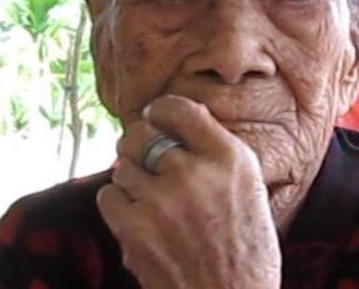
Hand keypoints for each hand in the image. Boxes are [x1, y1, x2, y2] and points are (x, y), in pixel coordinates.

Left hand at [97, 94, 281, 288]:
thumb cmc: (245, 251)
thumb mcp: (250, 188)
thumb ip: (217, 150)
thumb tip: (178, 116)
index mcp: (230, 159)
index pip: (180, 108)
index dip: (161, 111)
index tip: (157, 118)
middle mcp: (195, 173)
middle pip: (141, 133)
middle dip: (139, 144)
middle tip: (147, 160)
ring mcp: (162, 201)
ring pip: (122, 164)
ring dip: (132, 178)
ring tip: (152, 200)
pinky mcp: (135, 229)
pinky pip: (108, 195)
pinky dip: (119, 204)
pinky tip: (141, 219)